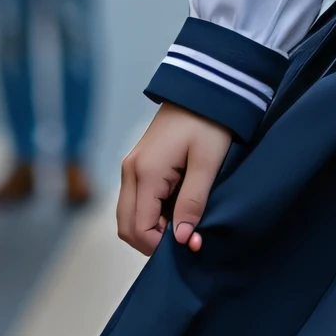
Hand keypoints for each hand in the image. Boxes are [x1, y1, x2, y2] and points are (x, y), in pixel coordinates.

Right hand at [117, 105, 232, 256]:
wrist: (201, 89)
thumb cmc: (209, 123)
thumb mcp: (207, 164)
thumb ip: (193, 203)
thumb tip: (183, 240)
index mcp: (145, 173)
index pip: (139, 229)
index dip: (160, 246)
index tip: (189, 245)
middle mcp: (130, 172)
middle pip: (126, 227)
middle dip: (152, 242)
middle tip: (185, 239)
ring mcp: (130, 167)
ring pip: (128, 215)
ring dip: (151, 228)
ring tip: (183, 222)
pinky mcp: (137, 164)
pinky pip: (135, 200)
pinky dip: (150, 213)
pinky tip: (176, 208)